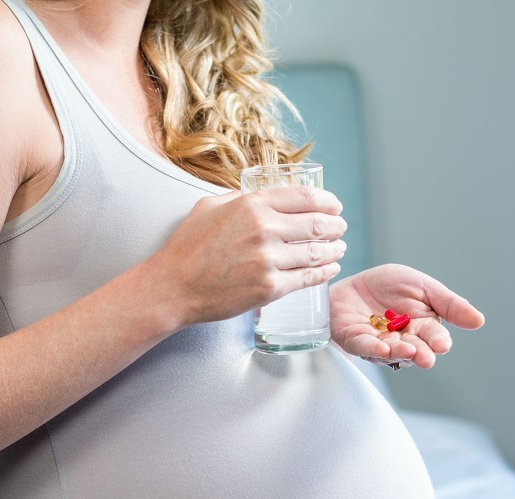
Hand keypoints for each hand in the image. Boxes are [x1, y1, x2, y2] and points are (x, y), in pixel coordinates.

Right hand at [143, 186, 347, 327]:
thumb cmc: (187, 247)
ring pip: (316, 252)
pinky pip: (307, 278)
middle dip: (335, 225)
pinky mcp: (269, 287)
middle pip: (317, 224)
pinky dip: (323, 272)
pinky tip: (329, 268)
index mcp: (252, 204)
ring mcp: (268, 259)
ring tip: (340, 248)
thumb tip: (263, 194)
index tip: (334, 206)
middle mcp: (264, 229)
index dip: (327, 201)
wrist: (173, 286)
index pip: (305, 197)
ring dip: (334, 249)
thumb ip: (239, 198)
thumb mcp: (210, 206)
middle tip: (341, 227)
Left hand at [329, 264, 484, 368]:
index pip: (433, 336)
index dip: (438, 341)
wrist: (353, 284)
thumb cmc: (388, 286)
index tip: (442, 345)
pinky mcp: (355, 341)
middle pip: (415, 349)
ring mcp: (379, 343)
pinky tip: (383, 349)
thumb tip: (479, 321)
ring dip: (399, 352)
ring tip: (407, 350)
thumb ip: (449, 304)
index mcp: (421, 327)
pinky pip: (365, 347)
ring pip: (391, 352)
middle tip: (425, 358)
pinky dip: (373, 349)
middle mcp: (402, 339)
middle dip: (420, 353)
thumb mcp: (423, 287)